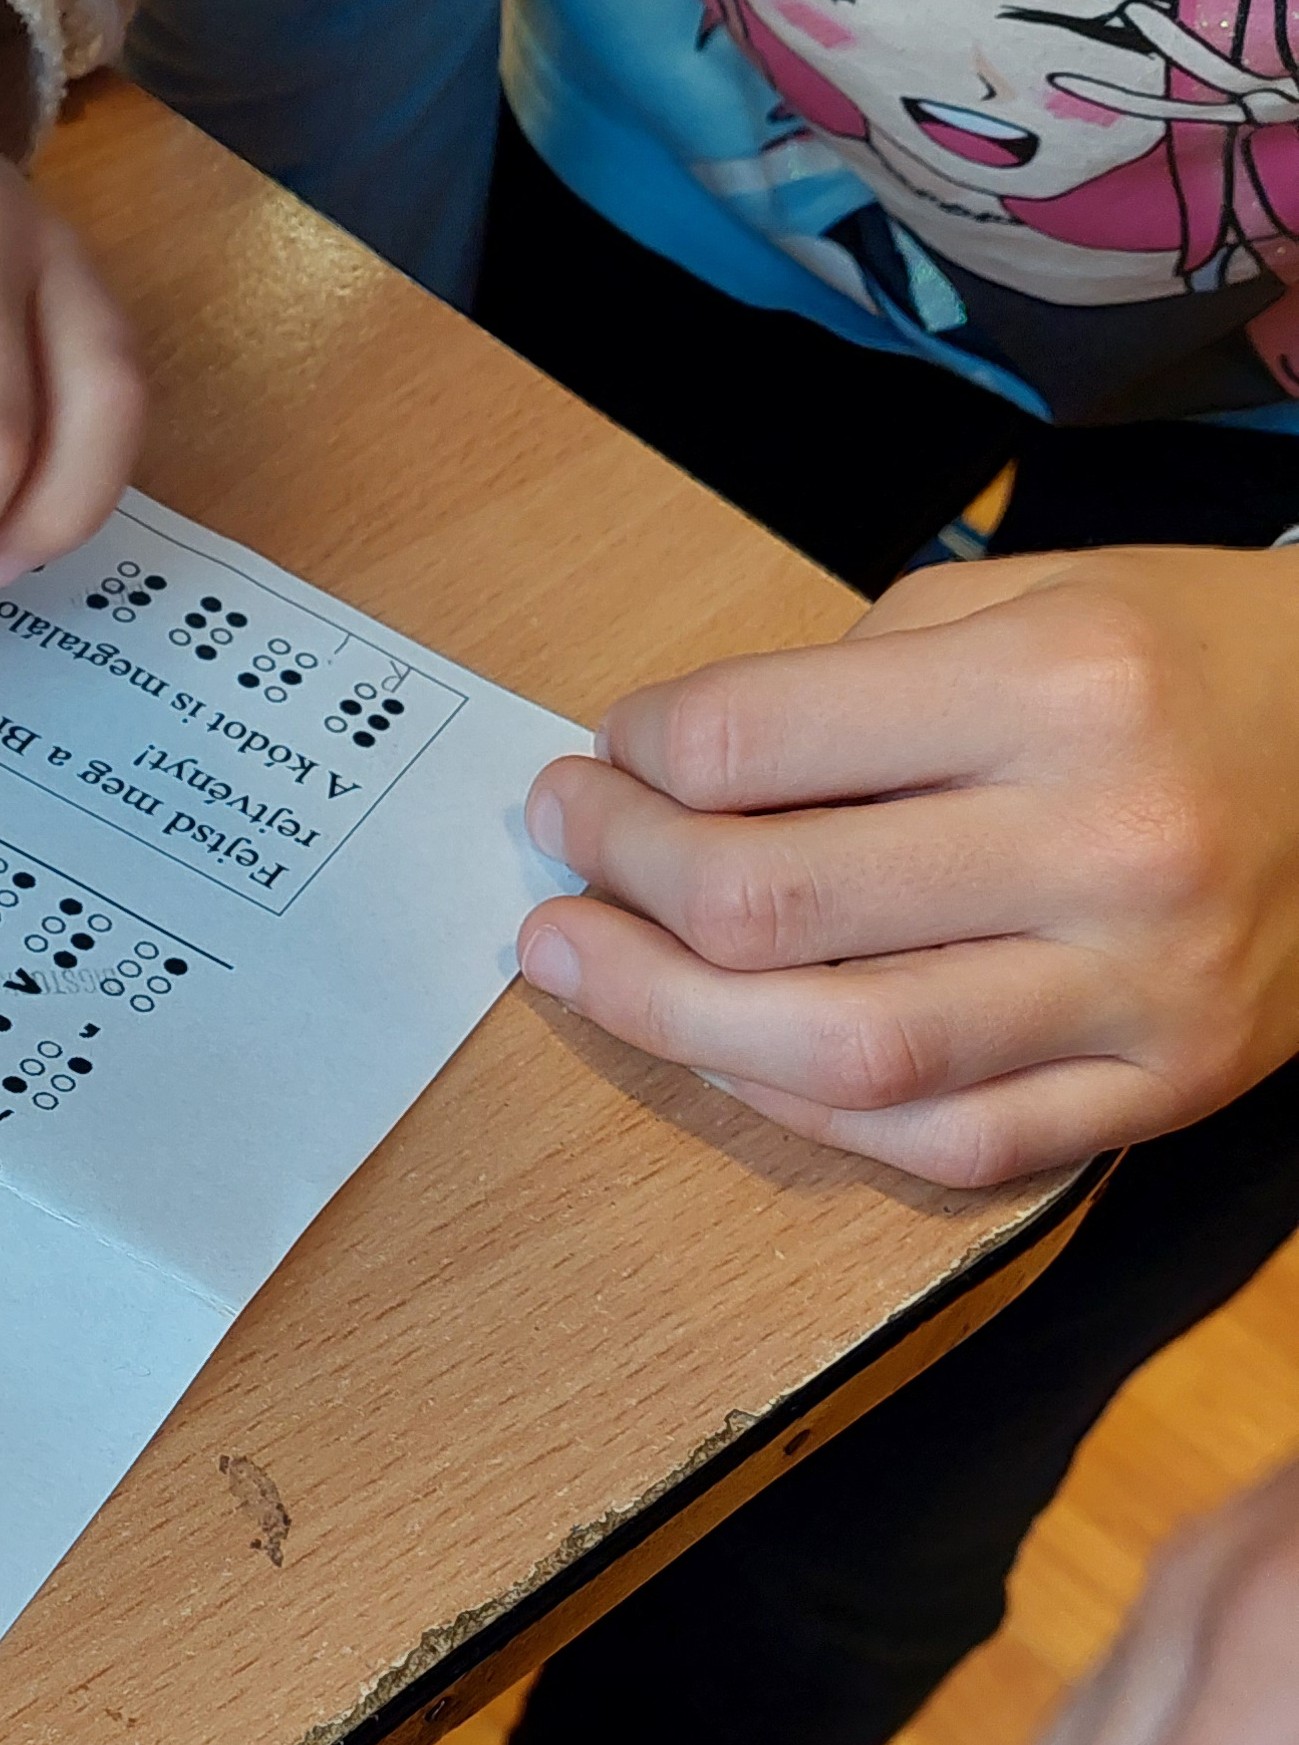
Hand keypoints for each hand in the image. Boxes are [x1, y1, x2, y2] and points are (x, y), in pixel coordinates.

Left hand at [517, 545, 1298, 1184]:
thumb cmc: (1182, 666)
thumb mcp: (1030, 602)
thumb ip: (849, 685)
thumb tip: (657, 772)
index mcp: (1063, 689)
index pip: (750, 745)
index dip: (636, 755)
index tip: (605, 754)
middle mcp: (1108, 845)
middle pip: (766, 904)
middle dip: (618, 875)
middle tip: (561, 846)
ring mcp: (1142, 989)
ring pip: (837, 1051)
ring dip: (663, 1014)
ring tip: (577, 963)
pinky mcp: (1165, 1092)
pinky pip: (939, 1143)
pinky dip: (801, 1107)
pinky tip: (721, 1048)